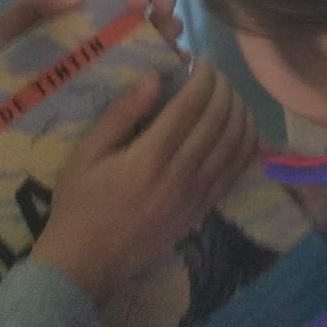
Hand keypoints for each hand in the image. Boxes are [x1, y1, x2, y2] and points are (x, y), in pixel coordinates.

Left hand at [0, 0, 185, 96]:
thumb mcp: (11, 24)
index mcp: (90, 11)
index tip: (141, 6)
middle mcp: (110, 34)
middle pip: (154, 15)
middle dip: (168, 17)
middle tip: (163, 33)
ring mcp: (116, 66)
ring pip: (159, 46)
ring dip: (171, 44)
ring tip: (170, 58)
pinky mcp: (117, 98)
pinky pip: (152, 82)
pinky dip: (169, 76)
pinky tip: (171, 81)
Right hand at [33, 60, 258, 305]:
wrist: (84, 265)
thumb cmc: (79, 204)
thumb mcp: (87, 153)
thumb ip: (121, 113)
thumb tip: (156, 78)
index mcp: (149, 157)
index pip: (192, 104)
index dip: (204, 76)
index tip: (201, 61)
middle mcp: (180, 174)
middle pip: (219, 118)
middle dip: (223, 87)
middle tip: (214, 73)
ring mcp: (196, 195)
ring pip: (235, 142)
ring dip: (239, 110)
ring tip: (228, 94)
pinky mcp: (203, 210)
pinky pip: (237, 170)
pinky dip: (247, 142)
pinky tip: (242, 125)